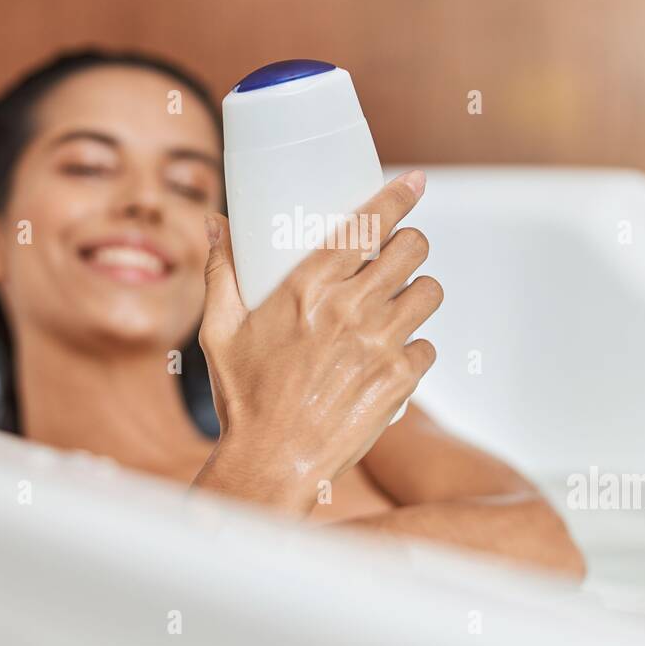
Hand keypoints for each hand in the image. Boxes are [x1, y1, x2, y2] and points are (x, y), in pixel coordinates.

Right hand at [192, 170, 441, 514]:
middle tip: (398, 256)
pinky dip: (415, 349)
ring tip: (399, 305)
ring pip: (429, 293)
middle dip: (410, 245)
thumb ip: (221, 272)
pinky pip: (428, 346)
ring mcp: (379, 345)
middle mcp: (349, 310)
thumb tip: (215, 223)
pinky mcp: (399, 381)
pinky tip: (390, 358)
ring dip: (418, 293)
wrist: (271, 464)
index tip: (415, 181)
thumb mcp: (219, 331)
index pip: (366, 224)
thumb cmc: (243, 399)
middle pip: (412, 249)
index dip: (398, 196)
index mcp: (306, 288)